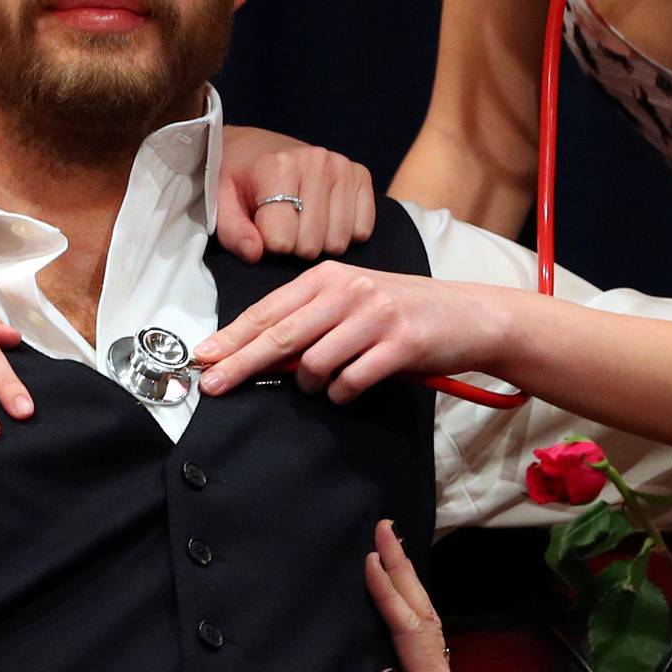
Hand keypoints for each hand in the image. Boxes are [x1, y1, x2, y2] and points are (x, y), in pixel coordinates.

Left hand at [198, 266, 515, 400]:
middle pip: (279, 336)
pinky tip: (348, 391)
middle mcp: (348, 290)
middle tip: (213, 386)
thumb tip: (257, 351)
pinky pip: (351, 381)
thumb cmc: (403, 310)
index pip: (268, 310)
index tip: (202, 358)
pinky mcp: (399, 345)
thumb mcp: (353, 299)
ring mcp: (374, 316)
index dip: (232, 337)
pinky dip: (343, 394)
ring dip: (310, 386)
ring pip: (314, 363)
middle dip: (240, 363)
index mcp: (328, 277)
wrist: (469, 315)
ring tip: (324, 387)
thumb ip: (310, 318)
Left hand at [216, 128, 375, 263]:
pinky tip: (325, 218)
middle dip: (293, 247)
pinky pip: (363, 230)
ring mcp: (341, 167)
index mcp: (279, 168)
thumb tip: (256, 253)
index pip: (282, 241)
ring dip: (319, 242)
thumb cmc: (236, 178)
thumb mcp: (221, 203)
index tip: (260, 228)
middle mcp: (316, 163)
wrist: (252, 147)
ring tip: (301, 220)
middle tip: (282, 225)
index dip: (268, 245)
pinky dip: (345, 233)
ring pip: (338, 242)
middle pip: (312, 246)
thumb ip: (233, 233)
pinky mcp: (360, 174)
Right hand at [367, 521, 559, 671]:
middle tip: (383, 527)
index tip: (372, 558)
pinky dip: (407, 605)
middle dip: (401, 567)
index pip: (408, 630)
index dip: (389, 593)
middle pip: (419, 609)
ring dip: (405, 580)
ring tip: (389, 549)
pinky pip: (417, 632)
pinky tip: (400, 599)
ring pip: (421, 616)